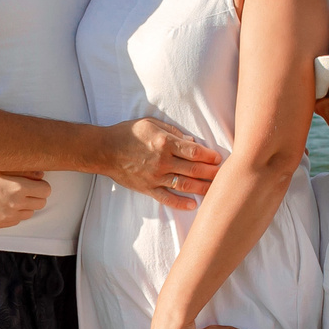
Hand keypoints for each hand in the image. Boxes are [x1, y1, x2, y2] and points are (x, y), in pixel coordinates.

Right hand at [0, 170, 49, 228]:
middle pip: (42, 203)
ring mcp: (10, 216)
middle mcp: (16, 204)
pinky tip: (3, 205)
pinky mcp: (3, 225)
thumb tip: (41, 174)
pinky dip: (15, 213)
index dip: (41, 185)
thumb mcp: (1, 169)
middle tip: (26, 190)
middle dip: (36, 196)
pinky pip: (18, 220)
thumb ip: (23, 172)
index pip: (46, 190)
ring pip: (31, 213)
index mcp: (18, 187)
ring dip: (26, 206)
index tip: (34, 183)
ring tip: (13, 198)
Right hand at [103, 117, 220, 209]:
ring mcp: (155, 176)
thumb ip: (172, 131)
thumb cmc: (127, 133)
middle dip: (211, 173)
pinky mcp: (148, 188)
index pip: (194, 151)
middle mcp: (162, 161)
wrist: (104, 151)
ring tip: (215, 190)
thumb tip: (192, 141)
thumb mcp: (150, 123)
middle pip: (193, 169)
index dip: (209, 156)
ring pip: (184, 185)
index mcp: (164, 143)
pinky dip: (180, 203)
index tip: (219, 159)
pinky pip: (167, 198)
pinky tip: (193, 204)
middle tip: (224, 175)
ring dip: (202, 188)